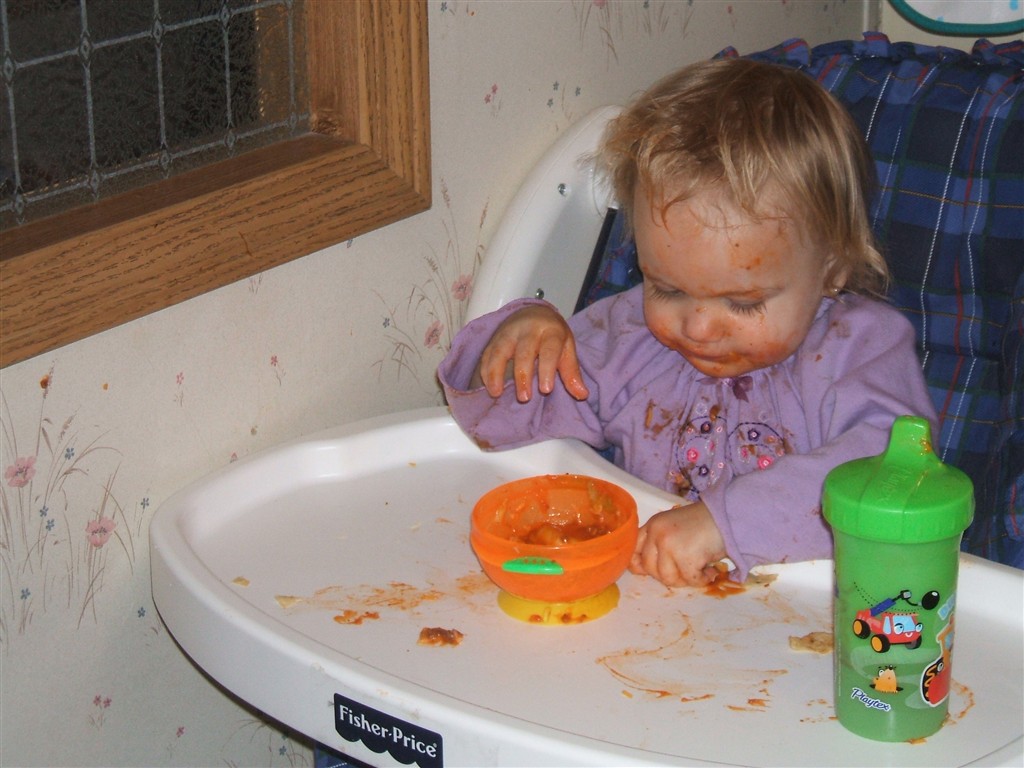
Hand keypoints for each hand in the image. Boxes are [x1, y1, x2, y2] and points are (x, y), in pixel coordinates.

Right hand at [474, 304, 589, 401]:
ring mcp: (509, 332)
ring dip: (496, 372)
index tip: (546, 390)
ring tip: (496, 393)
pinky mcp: (495, 338)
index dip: (547, 369)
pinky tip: (487, 385)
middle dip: (523, 375)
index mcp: (551, 331)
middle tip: (524, 398)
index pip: (549, 350)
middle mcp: (529, 329)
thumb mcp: (566, 349)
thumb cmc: (552, 335)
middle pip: (524, 351)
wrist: (534, 312)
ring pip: (500, 350)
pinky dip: (485, 369)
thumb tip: (582, 394)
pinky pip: (487, 353)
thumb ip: (571, 372)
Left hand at [629, 502, 726, 586]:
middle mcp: (657, 533)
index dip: (639, 565)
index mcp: (653, 525)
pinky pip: (689, 580)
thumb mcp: (674, 528)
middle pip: (650, 569)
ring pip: (667, 578)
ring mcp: (670, 544)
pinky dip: (702, 580)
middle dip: (669, 575)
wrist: (729, 517)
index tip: (652, 572)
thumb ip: (658, 544)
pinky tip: (710, 571)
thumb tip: (639, 570)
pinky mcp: (686, 556)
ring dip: (685, 579)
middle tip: (687, 570)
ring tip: (700, 570)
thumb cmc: (705, 524)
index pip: (633, 550)